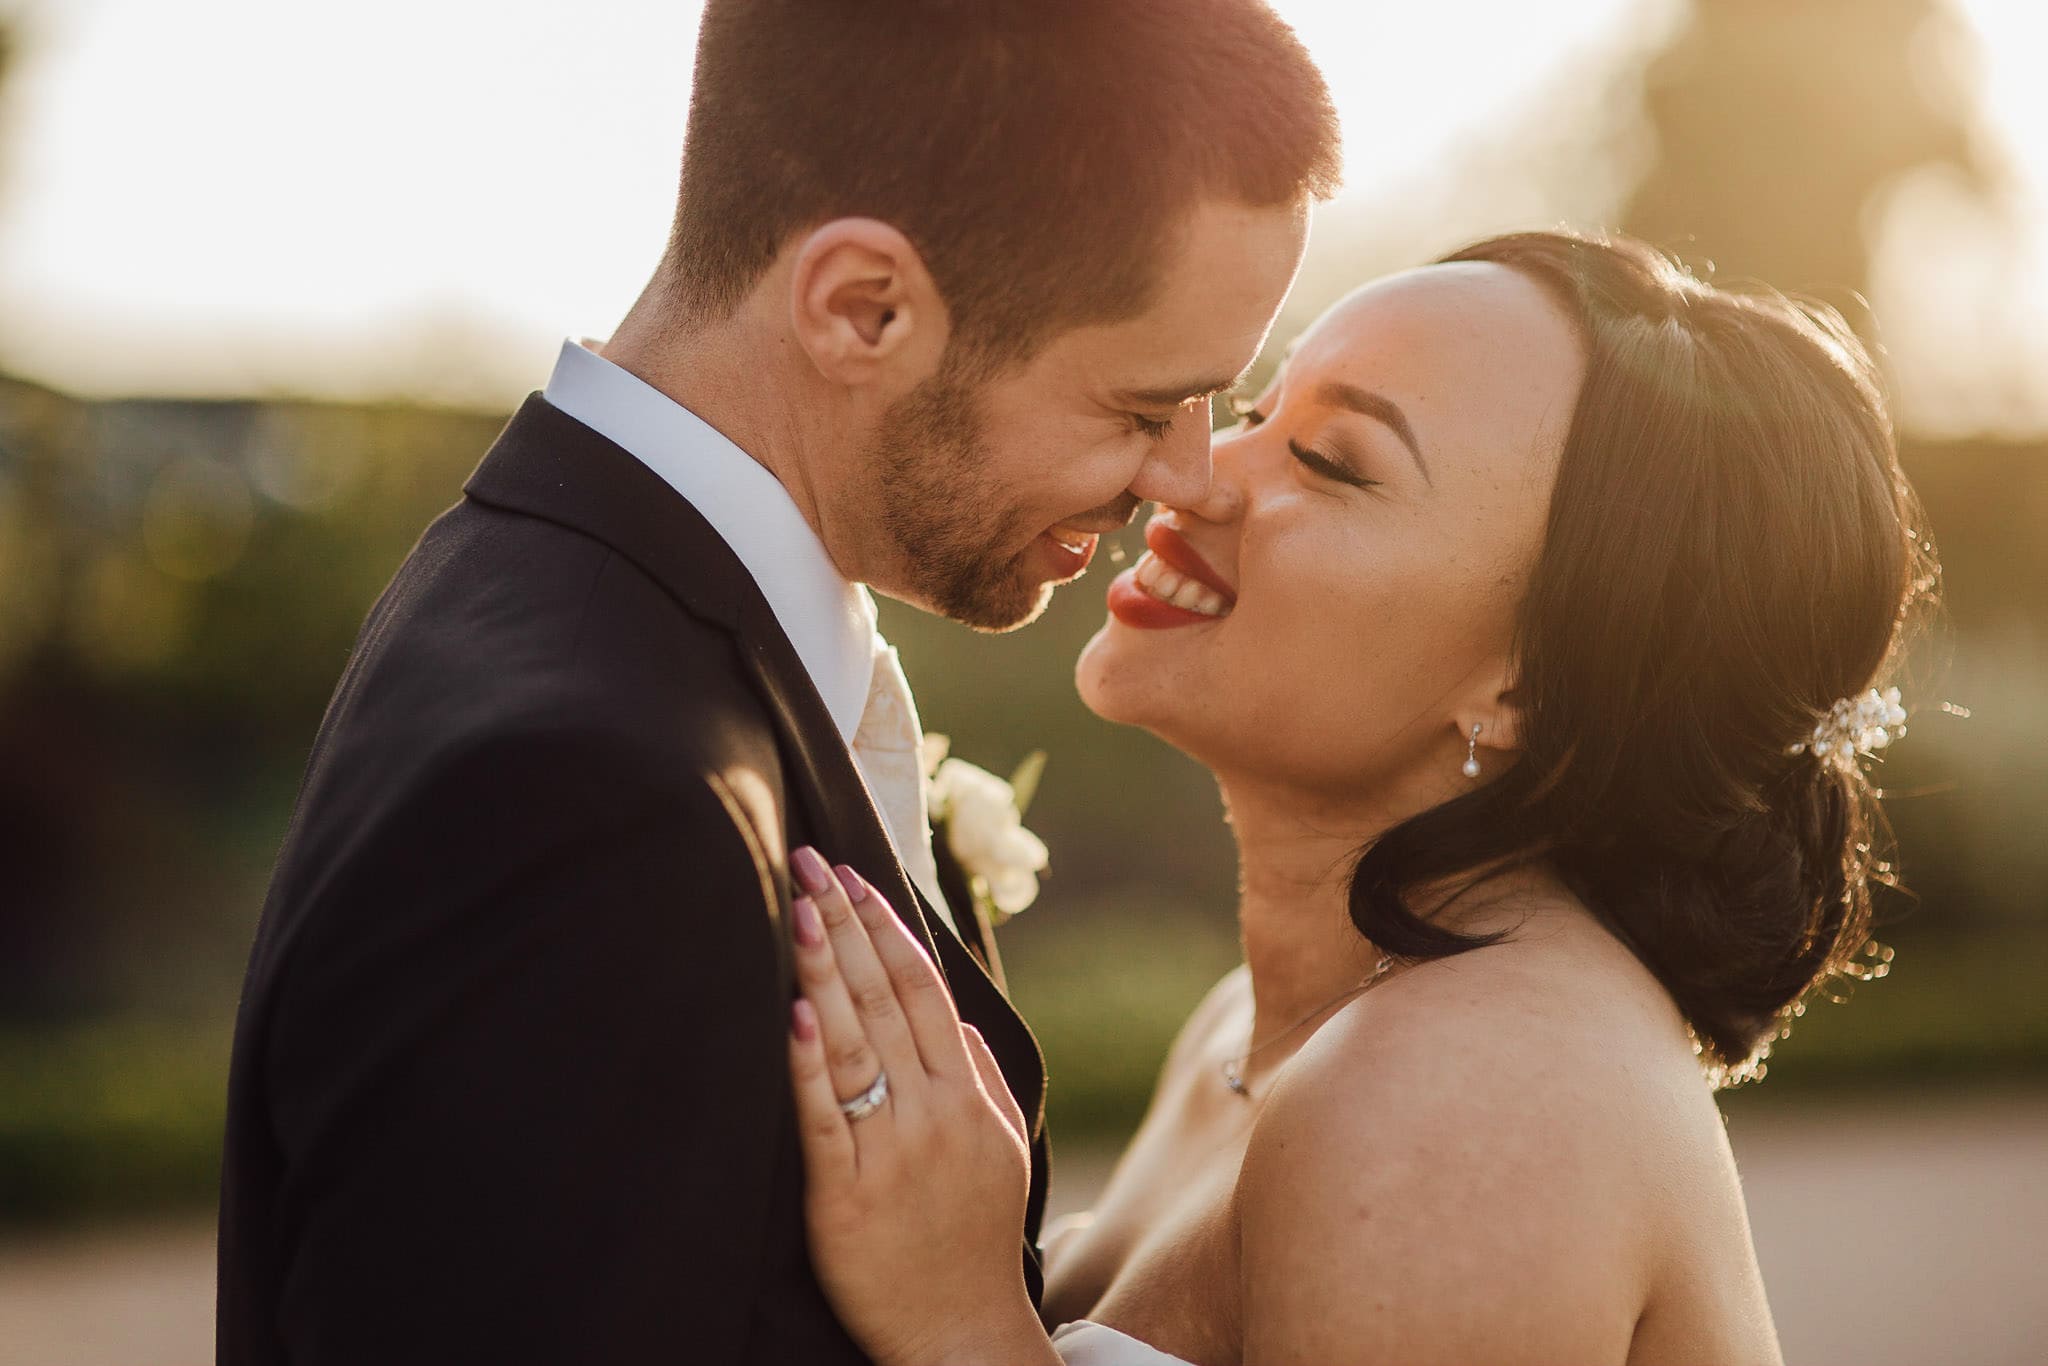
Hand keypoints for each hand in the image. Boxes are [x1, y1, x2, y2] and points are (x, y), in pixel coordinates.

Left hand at [785, 847, 1054, 1365]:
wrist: (959, 1334)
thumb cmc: (973, 1239)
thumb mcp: (1002, 1149)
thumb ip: (982, 1076)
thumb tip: (952, 1014)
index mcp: (968, 1095)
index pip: (923, 989)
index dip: (886, 927)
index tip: (854, 875)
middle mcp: (934, 1113)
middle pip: (884, 1000)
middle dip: (845, 924)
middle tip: (809, 861)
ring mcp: (891, 1153)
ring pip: (854, 1044)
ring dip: (824, 970)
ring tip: (798, 910)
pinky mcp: (845, 1196)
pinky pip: (826, 1118)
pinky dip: (809, 1064)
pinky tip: (794, 1013)